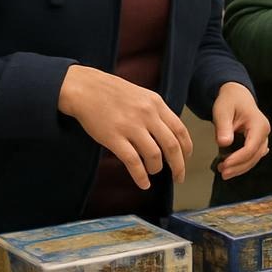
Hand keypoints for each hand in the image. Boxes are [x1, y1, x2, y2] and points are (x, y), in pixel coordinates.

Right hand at [58, 64, 192, 188]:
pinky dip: (141, 176)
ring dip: (156, 168)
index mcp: (156, 104)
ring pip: (154, 155)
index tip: (186, 159)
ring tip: (153, 171)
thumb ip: (157, 113)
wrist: (84, 88)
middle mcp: (147, 114)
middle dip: (178, 165)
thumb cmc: (113, 93)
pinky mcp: (113, 137)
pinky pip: (132, 162)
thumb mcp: (142, 96)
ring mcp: (130, 126)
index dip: (186, 148)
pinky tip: (143, 184)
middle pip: (171, 146)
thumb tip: (170, 135)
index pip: (180, 130)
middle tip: (179, 177)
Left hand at [211, 82, 270, 179]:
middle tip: (222, 172)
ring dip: (240, 167)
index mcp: (259, 124)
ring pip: (254, 158)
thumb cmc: (230, 101)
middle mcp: (264, 132)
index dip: (238, 158)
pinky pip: (253, 155)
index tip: (224, 165)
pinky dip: (243, 163)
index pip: (251, 147)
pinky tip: (233, 168)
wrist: (236, 95)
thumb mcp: (222, 111)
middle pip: (254, 155)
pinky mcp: (258, 141)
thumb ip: (223, 127)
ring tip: (224, 172)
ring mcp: (263, 137)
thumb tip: (224, 143)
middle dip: (239, 166)